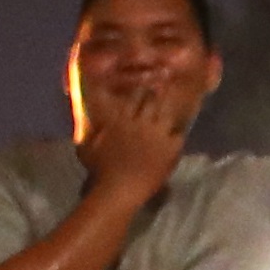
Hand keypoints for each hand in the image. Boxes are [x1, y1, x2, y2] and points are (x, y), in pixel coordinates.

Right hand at [72, 75, 196, 204]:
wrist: (119, 188)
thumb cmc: (100, 169)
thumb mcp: (88, 146)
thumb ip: (92, 130)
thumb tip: (92, 120)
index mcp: (122, 119)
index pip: (133, 96)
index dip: (141, 86)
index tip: (145, 80)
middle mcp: (141, 121)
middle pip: (153, 100)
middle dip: (159, 90)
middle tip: (166, 81)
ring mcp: (158, 134)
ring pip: (168, 113)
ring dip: (172, 105)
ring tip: (180, 97)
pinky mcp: (171, 147)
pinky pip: (179, 134)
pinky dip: (179, 132)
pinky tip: (180, 130)